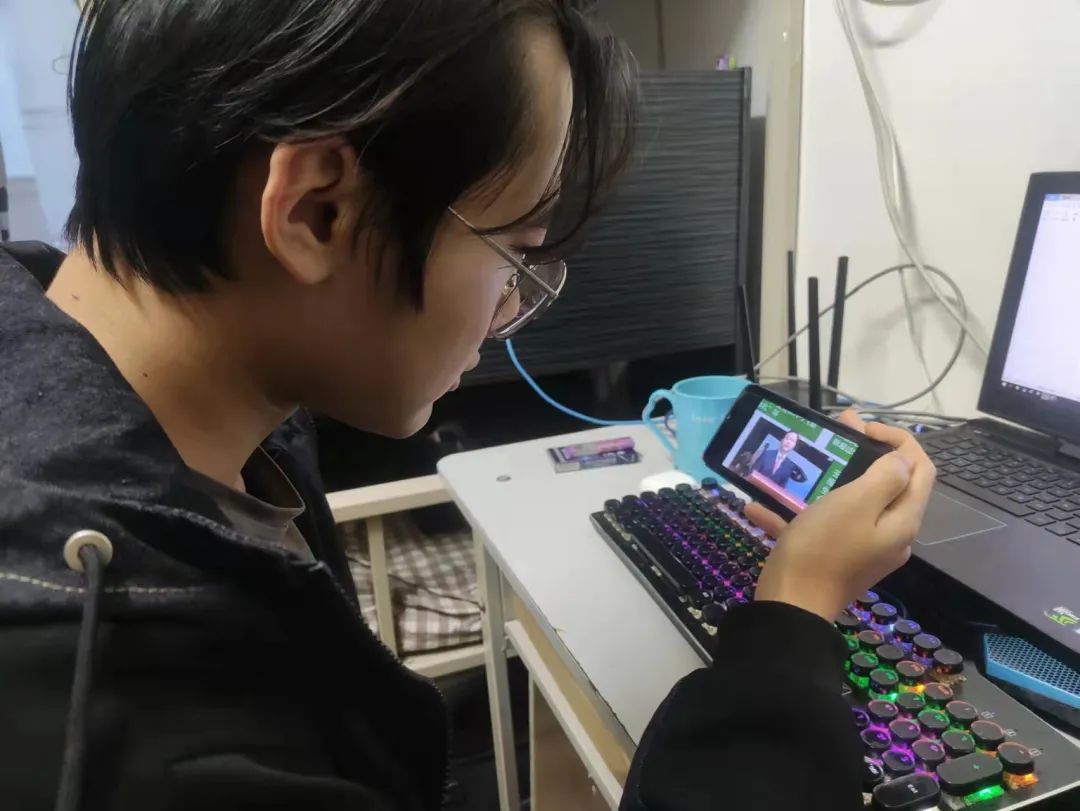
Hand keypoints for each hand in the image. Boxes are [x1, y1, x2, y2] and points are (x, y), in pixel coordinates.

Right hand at [747, 412, 935, 622]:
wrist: (790, 607)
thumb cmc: (823, 549)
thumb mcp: (855, 503)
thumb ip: (885, 477)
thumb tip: (902, 461)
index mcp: (902, 520)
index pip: (920, 468)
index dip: (898, 440)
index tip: (862, 428)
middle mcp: (890, 535)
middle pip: (889, 485)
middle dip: (864, 452)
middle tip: (834, 433)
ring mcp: (862, 549)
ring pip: (852, 504)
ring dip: (830, 478)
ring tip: (801, 461)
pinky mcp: (834, 560)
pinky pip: (819, 528)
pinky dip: (795, 513)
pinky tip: (760, 506)